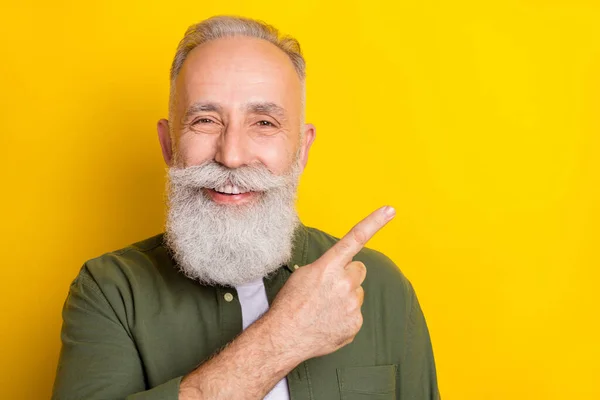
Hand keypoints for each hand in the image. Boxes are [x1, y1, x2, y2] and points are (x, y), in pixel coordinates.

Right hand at [267, 206, 395, 360]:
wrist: (284, 336)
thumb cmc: (290, 304)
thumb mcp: (303, 275)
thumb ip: (326, 267)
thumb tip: (339, 269)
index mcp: (328, 266)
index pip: (355, 239)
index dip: (374, 222)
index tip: (390, 210)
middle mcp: (344, 283)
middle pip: (358, 270)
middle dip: (348, 275)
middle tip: (328, 288)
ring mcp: (352, 304)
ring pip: (357, 292)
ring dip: (345, 296)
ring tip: (325, 307)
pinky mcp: (355, 322)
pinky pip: (355, 313)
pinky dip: (345, 316)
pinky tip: (328, 320)